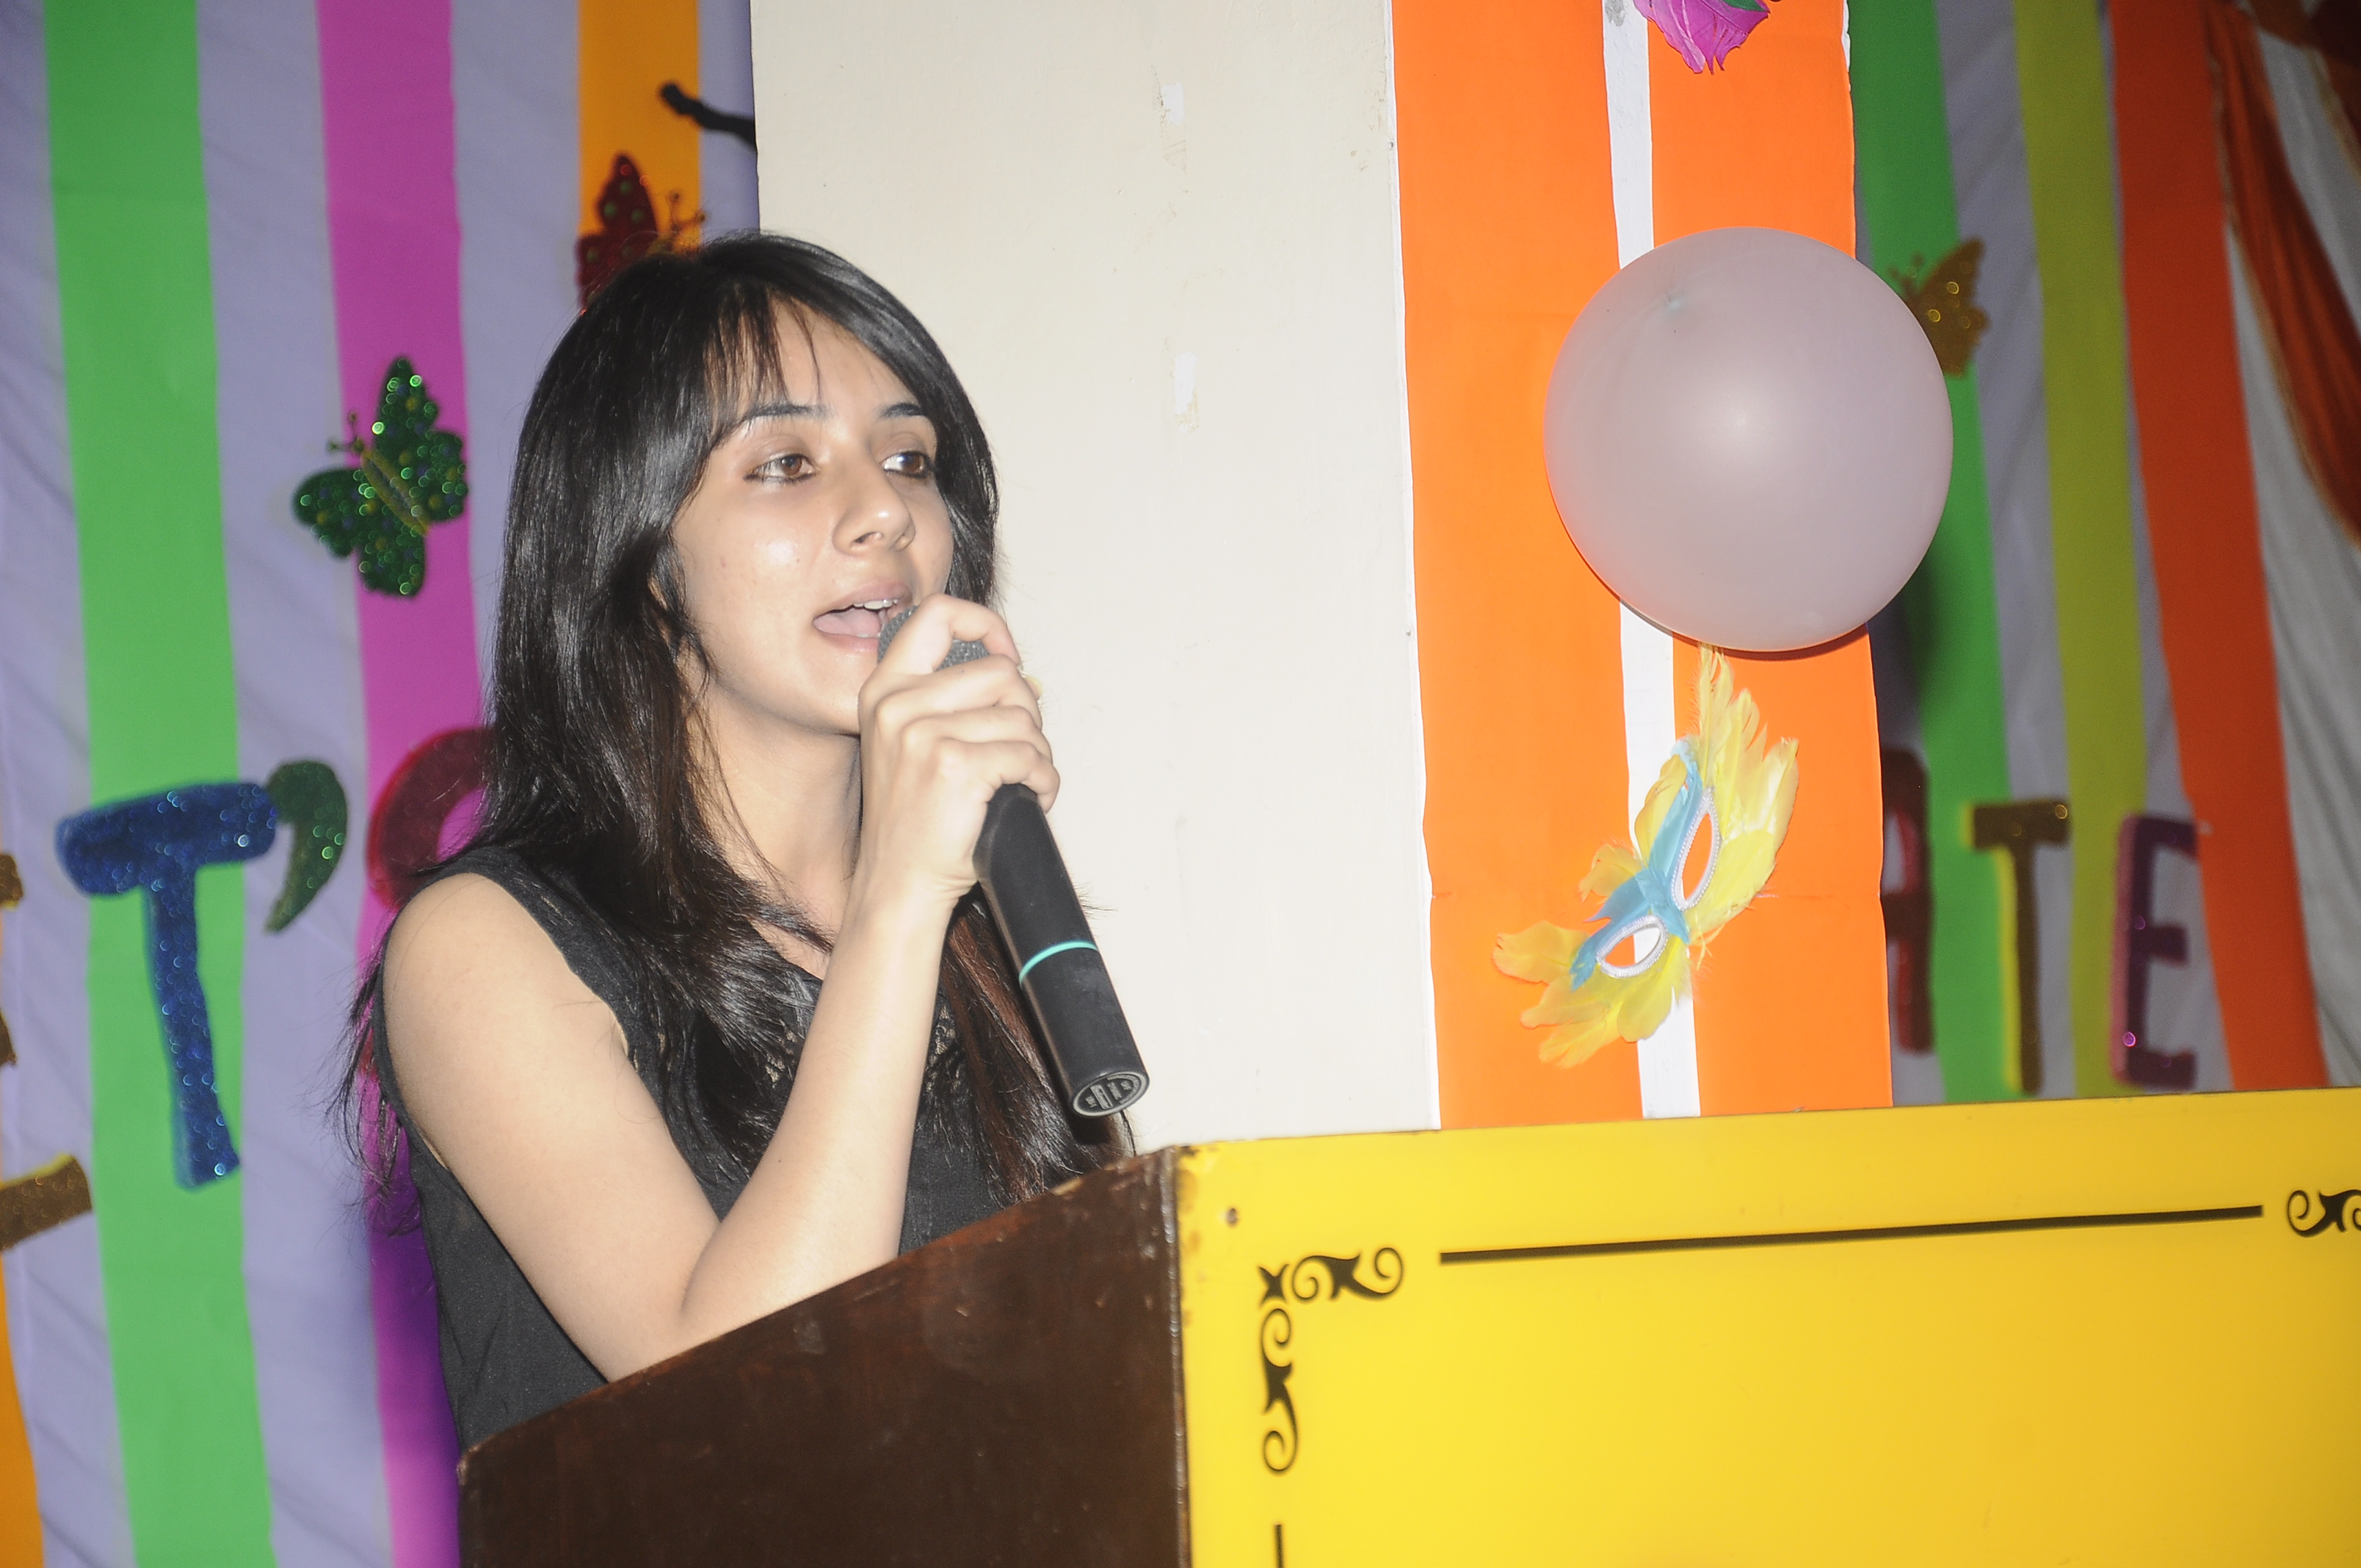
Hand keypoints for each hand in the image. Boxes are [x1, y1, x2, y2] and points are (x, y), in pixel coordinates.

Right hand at [851, 596, 1056, 917]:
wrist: (897, 885)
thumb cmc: (913, 823)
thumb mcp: (906, 743)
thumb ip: (943, 699)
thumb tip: (1014, 669)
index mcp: (883, 691)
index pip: (937, 615)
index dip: (984, 625)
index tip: (1007, 656)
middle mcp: (898, 706)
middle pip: (1001, 671)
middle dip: (1026, 711)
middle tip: (1020, 749)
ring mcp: (924, 735)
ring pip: (1023, 717)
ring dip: (1037, 753)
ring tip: (1020, 782)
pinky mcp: (956, 766)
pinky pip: (1031, 756)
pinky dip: (1044, 781)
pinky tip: (1029, 799)